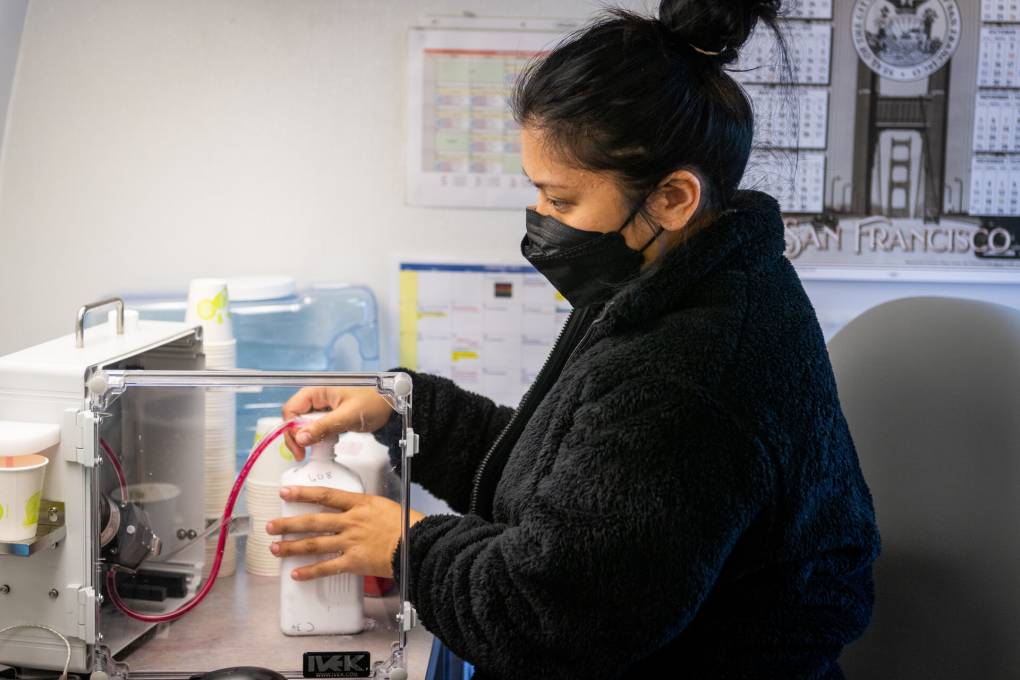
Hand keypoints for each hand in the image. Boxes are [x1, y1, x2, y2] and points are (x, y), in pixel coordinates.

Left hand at [266, 486, 425, 579]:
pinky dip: (310, 571)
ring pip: (315, 543)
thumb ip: (363, 508)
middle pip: (313, 520)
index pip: (326, 495)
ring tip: (275, 548)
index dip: (304, 493)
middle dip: (289, 523)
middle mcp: (352, 521)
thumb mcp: (384, 506)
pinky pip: (327, 567)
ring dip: (292, 546)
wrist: (418, 543)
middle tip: (271, 526)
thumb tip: (348, 511)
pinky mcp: (354, 562)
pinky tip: (296, 574)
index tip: (286, 492)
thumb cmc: (407, 525)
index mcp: (360, 504)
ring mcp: (351, 541)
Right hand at [282, 387, 393, 460]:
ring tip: (314, 452)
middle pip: (295, 419)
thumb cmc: (373, 403)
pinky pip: (316, 428)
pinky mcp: (330, 417)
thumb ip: (324, 426)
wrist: (390, 405)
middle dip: (297, 437)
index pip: (291, 410)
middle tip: (303, 455)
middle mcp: (317, 398)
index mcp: (317, 391)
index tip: (299, 448)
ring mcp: (323, 408)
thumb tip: (300, 438)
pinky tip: (325, 446)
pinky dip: (317, 438)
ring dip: (307, 439)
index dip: (290, 430)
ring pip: (304, 425)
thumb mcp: (348, 415)